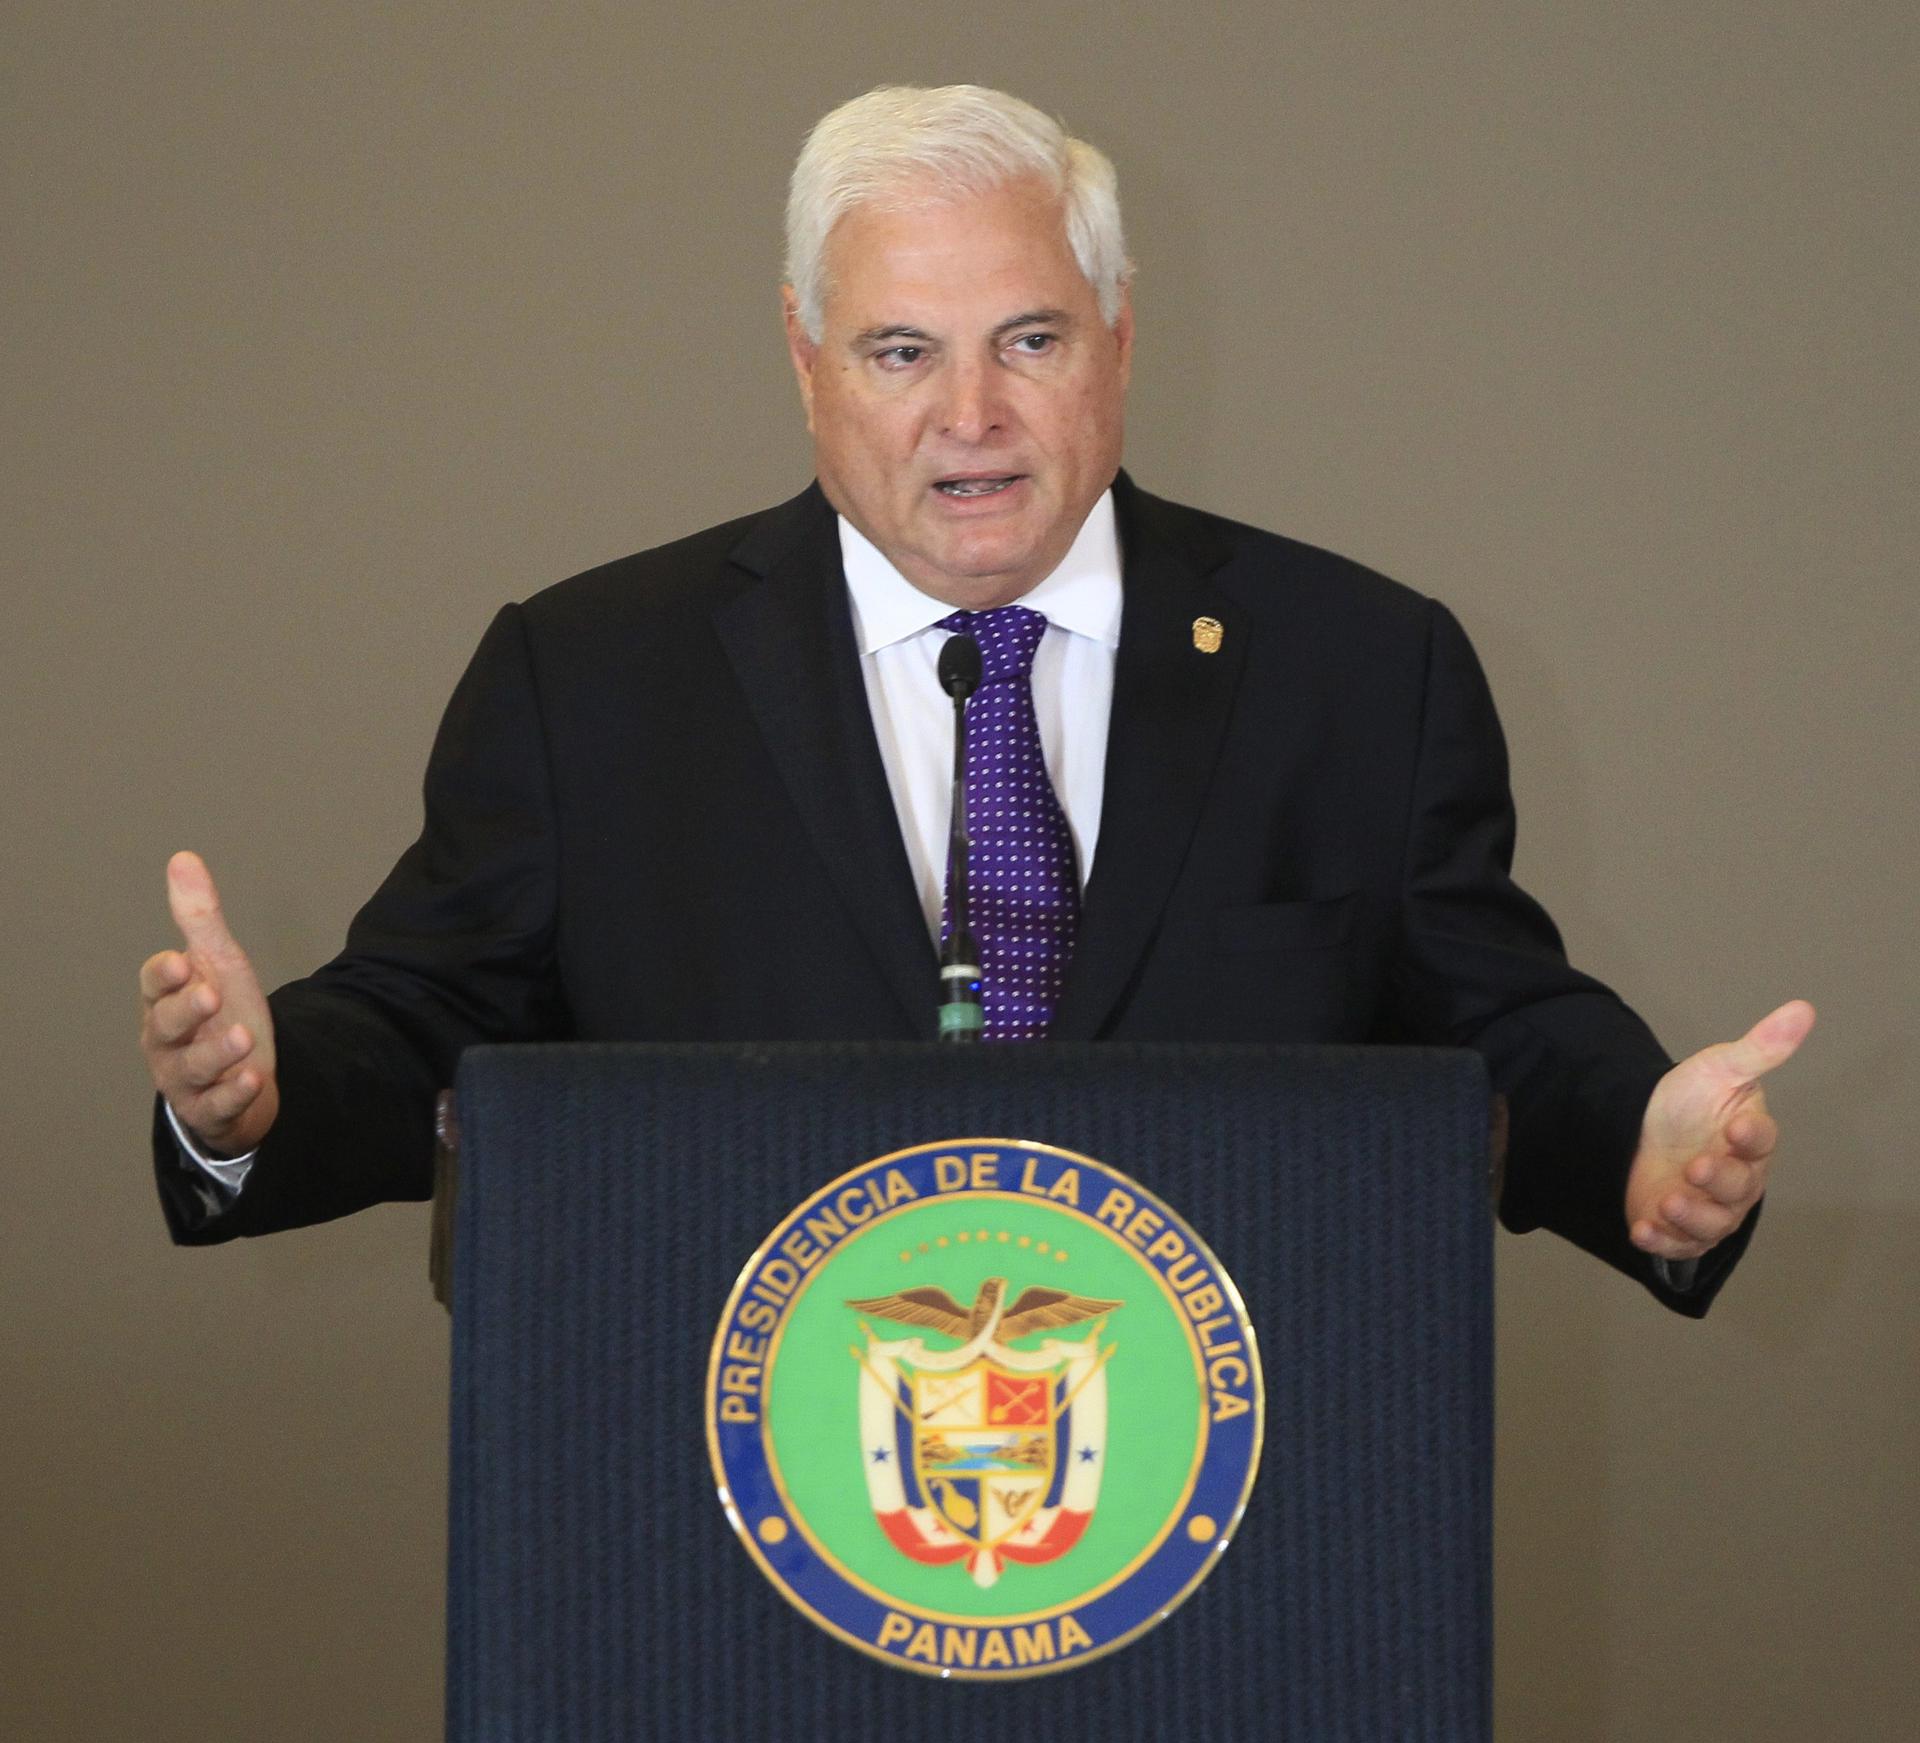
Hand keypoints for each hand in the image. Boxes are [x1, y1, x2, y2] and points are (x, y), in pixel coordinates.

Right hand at [138, 851, 278, 1156]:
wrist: (240, 1074)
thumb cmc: (220, 1014)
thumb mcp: (216, 963)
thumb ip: (199, 918)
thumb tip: (183, 858)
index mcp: (164, 1001)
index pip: (154, 984)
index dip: (164, 976)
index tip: (181, 962)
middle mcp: (167, 1041)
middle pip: (166, 1026)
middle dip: (186, 1011)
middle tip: (209, 993)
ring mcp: (186, 1079)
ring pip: (193, 1068)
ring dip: (216, 1053)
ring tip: (242, 1037)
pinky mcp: (211, 1110)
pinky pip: (217, 1106)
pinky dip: (233, 1094)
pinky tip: (253, 1079)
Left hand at [1626, 999, 1814, 1261]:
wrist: (1638, 1126)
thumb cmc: (1688, 1100)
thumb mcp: (1719, 1068)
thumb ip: (1759, 1047)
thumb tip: (1802, 1009)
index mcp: (1750, 1139)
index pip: (1762, 1141)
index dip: (1752, 1138)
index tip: (1735, 1128)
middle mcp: (1736, 1178)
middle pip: (1740, 1189)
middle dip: (1719, 1182)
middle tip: (1695, 1167)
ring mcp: (1708, 1207)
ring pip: (1714, 1224)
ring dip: (1691, 1217)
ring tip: (1667, 1201)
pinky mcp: (1678, 1228)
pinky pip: (1678, 1245)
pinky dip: (1661, 1242)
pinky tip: (1641, 1230)